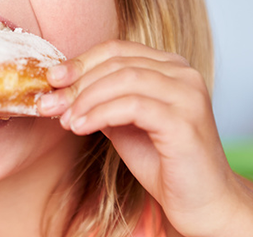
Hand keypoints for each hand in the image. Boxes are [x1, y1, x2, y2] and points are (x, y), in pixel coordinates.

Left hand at [39, 40, 242, 235]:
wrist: (202, 202)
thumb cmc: (164, 163)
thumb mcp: (124, 123)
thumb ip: (102, 100)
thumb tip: (61, 87)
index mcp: (171, 67)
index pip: (117, 50)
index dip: (80, 61)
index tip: (51, 78)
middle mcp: (184, 74)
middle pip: (118, 62)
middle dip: (76, 83)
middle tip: (49, 104)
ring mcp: (188, 95)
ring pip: (124, 79)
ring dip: (86, 98)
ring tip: (65, 119)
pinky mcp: (185, 121)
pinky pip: (133, 106)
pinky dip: (101, 114)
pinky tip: (81, 127)